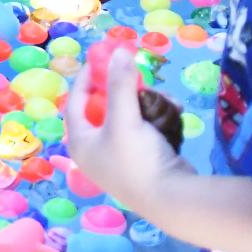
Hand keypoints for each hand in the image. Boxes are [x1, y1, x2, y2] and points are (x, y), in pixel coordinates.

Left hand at [64, 48, 189, 209]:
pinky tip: (175, 111)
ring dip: (148, 103)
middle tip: (139, 77)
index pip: (76, 101)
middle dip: (127, 90)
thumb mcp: (125, 118)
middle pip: (106, 107)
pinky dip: (158, 118)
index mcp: (81, 142)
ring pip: (129, 116)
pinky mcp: (142, 160)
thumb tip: (118, 52)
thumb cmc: (137, 159)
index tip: (101, 58)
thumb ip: (120, 83)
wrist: (171, 199)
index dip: (88, 77)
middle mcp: (95, 150)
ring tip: (166, 98)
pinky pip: (145, 129)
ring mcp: (119, 157)